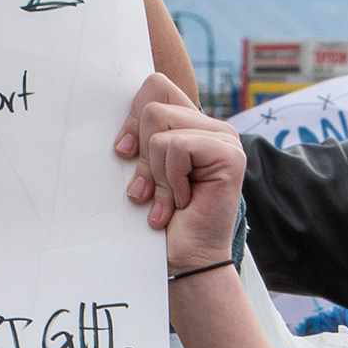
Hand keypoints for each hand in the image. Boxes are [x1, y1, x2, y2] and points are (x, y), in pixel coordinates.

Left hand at [115, 73, 242, 267]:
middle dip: (140, 152)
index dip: (131, 117)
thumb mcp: (141, 170)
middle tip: (146, 189)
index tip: (123, 153)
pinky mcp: (230, 155)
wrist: (182, 260)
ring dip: (154, 172)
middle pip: (153, 104)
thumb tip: (117, 120)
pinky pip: (176, 147)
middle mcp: (212, 126)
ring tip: (163, 201)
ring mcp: (225, 138)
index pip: (155, 86)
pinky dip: (169, 180)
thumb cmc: (159, 219)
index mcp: (191, 124)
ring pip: (160, 127)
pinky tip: (181, 202)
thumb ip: (138, 139)